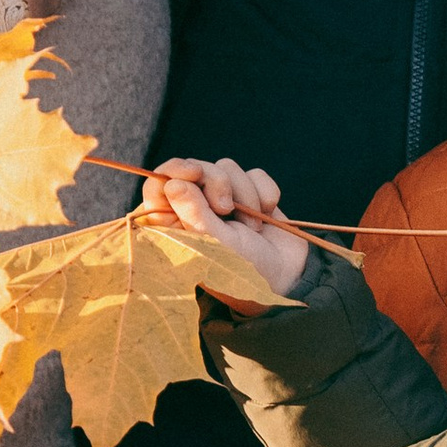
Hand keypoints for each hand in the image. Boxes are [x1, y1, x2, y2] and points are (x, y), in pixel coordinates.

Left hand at [145, 156, 309, 299]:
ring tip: (253, 227)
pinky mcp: (251, 194)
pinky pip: (255, 174)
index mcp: (175, 224)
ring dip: (245, 194)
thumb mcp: (216, 245)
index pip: (158, 184)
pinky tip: (268, 213)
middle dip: (216, 182)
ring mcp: (224, 199)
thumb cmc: (244, 270)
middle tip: (227, 210)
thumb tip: (172, 183)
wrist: (288, 278)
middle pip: (196, 168)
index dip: (174, 170)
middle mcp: (195, 208)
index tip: (195, 173)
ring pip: (227, 168)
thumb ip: (194, 214)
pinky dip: (265, 192)